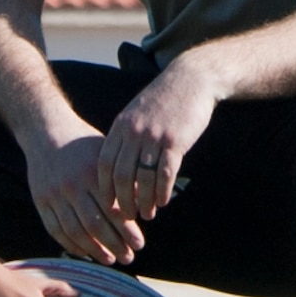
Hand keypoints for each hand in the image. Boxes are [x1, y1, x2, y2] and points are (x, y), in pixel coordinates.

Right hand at [27, 125, 144, 265]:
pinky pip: (56, 230)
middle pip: (95, 224)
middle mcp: (72, 185)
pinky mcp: (40, 201)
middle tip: (129, 257)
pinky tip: (85, 252)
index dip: (127, 230)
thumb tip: (145, 203)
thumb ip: (123, 178)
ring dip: (94, 250)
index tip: (139, 244)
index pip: (113, 209)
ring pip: (75, 231)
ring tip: (110, 260)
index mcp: (92, 173)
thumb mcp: (106, 153)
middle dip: (114, 245)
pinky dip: (71, 245)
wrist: (47, 132)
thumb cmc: (84, 144)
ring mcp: (54, 195)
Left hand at [99, 59, 216, 224]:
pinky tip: (163, 202)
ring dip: (144, 201)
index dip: (104, 188)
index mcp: (121, 126)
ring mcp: (154, 137)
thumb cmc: (164, 99)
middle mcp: (134, 133)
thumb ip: (126, 135)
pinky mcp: (175, 141)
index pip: (104, 164)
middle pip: (121, 175)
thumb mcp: (136, 113)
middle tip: (127, 217)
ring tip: (147, 214)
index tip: (107, 205)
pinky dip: (163, 191)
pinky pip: (165, 174)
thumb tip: (119, 165)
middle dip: (122, 201)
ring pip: (143, 178)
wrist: (190, 79)